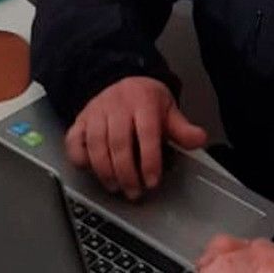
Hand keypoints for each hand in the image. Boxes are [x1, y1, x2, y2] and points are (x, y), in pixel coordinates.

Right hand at [65, 76, 206, 199]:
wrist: (121, 79)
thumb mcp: (168, 110)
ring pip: (96, 144)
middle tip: (135, 192)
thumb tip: (199, 140)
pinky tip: (90, 170)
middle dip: (127, 173)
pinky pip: (74, 140)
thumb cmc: (146, 101)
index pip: (147, 134)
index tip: (152, 181)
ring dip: (105, 171)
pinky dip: (79, 157)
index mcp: (143, 102)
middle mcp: (117, 106)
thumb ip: (182, 129)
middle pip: (119, 143)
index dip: (149, 160)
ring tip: (116, 187)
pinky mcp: (80, 120)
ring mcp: (96, 112)